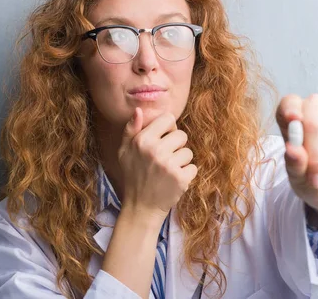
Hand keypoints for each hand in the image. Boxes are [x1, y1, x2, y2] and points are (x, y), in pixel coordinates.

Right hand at [117, 108, 196, 225]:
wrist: (141, 207)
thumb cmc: (133, 176)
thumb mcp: (124, 151)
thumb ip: (131, 129)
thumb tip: (139, 110)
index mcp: (142, 140)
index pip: (168, 119)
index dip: (168, 129)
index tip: (163, 140)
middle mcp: (155, 150)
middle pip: (181, 135)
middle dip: (176, 146)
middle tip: (165, 159)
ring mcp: (169, 165)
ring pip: (188, 152)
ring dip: (181, 161)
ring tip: (168, 171)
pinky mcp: (181, 178)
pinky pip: (193, 167)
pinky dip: (186, 175)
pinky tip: (174, 181)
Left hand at [275, 93, 317, 226]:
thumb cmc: (308, 175)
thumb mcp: (297, 175)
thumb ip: (294, 163)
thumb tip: (292, 150)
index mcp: (290, 115)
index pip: (289, 104)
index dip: (290, 110)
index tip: (292, 120)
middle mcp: (314, 106)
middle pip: (313, 124)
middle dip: (316, 159)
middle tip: (317, 183)